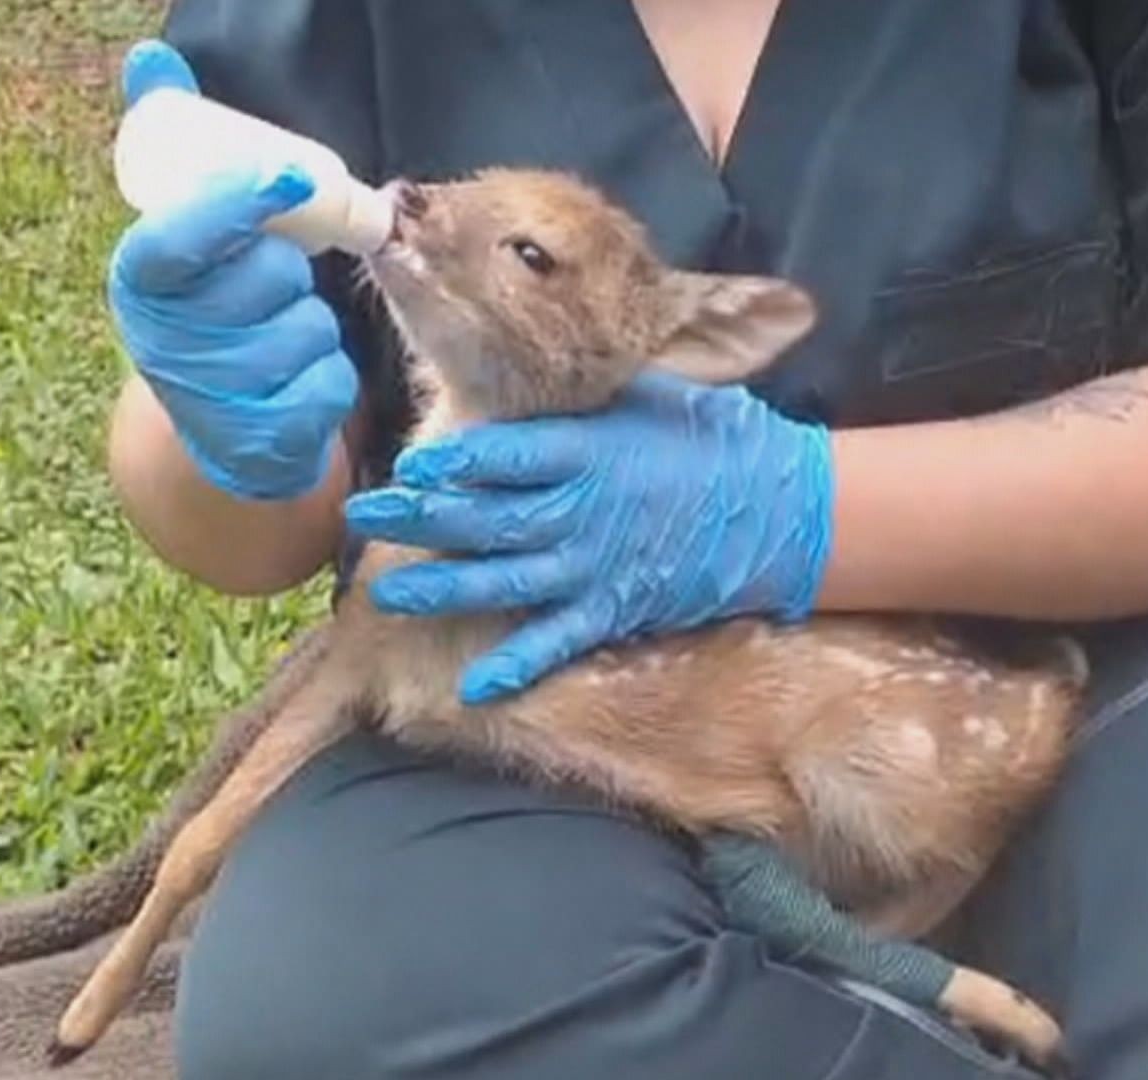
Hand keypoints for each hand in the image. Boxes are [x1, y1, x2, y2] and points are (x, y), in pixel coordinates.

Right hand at [107, 41, 357, 500]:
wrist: (215, 435)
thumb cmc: (206, 314)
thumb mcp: (180, 241)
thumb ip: (176, 153)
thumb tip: (150, 62)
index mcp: (142, 281)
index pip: (181, 234)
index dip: (238, 202)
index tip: (291, 178)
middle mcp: (170, 343)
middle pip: (270, 277)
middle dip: (285, 275)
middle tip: (267, 287)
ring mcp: (217, 399)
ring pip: (310, 328)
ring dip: (310, 325)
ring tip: (276, 338)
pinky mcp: (266, 442)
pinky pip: (333, 383)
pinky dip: (329, 377)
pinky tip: (294, 384)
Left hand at [346, 372, 833, 702]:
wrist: (781, 510)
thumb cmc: (715, 440)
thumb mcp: (655, 394)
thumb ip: (591, 392)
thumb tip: (541, 367)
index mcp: (589, 452)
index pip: (506, 456)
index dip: (453, 462)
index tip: (409, 463)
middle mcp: (581, 512)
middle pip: (486, 517)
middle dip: (421, 517)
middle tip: (366, 514)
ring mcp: (595, 567)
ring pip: (503, 581)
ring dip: (444, 588)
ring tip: (389, 594)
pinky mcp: (614, 610)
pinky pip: (557, 642)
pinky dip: (517, 667)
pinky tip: (473, 687)